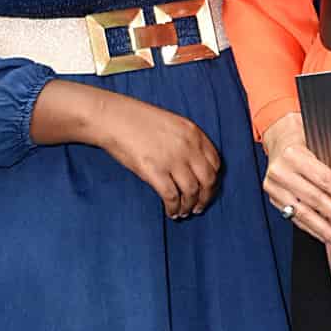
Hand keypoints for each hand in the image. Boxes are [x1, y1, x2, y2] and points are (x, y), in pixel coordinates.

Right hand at [94, 93, 221, 218]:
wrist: (115, 118)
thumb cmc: (140, 120)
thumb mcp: (174, 124)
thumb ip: (188, 142)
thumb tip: (194, 165)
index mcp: (194, 133)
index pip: (215, 162)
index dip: (213, 180)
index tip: (207, 189)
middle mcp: (188, 147)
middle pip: (208, 179)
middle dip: (206, 197)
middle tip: (199, 207)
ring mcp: (172, 159)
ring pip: (191, 191)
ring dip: (189, 206)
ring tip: (184, 212)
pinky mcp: (154, 171)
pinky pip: (171, 196)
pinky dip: (174, 208)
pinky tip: (171, 212)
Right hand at [261, 112, 330, 254]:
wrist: (278, 143)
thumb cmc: (305, 144)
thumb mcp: (319, 148)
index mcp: (295, 155)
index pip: (325, 179)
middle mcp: (282, 172)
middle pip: (316, 199)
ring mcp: (275, 188)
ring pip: (304, 214)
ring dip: (327, 231)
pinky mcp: (273, 200)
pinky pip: (296, 219)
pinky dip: (314, 229)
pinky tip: (327, 237)